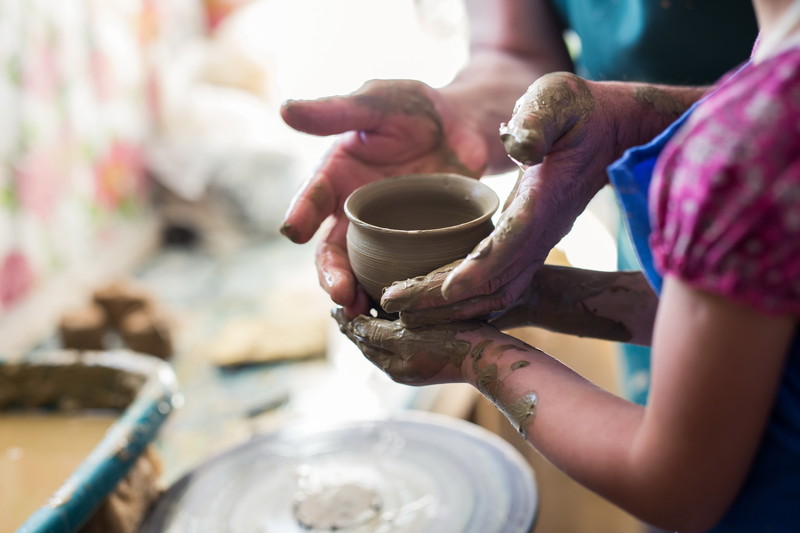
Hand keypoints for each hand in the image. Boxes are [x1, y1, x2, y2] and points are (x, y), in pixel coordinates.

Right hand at [280, 79, 488, 317]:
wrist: (463, 126)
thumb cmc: (414, 109)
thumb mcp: (377, 102)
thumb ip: (337, 110)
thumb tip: (285, 110)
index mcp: (337, 177)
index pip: (312, 198)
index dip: (300, 214)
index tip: (293, 231)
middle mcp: (354, 212)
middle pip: (333, 249)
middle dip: (331, 272)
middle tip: (338, 292)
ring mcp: (385, 234)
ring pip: (363, 270)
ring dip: (359, 292)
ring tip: (363, 311)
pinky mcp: (415, 246)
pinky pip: (402, 272)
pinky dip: (398, 292)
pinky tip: (403, 311)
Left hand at [333, 307, 496, 386]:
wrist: (487, 356)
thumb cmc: (448, 344)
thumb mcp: (406, 338)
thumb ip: (377, 333)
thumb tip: (353, 327)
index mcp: (390, 365)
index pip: (360, 340)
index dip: (347, 322)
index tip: (336, 305)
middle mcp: (400, 368)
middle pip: (370, 343)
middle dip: (357, 325)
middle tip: (343, 306)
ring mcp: (416, 363)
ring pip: (386, 341)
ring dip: (373, 325)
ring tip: (363, 308)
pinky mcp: (432, 355)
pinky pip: (403, 340)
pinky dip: (391, 327)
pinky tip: (396, 314)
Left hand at [382, 72, 695, 320]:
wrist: (612, 130)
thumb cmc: (580, 110)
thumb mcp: (558, 100)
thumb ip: (539, 120)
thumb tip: (518, 145)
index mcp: (543, 201)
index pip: (509, 244)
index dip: (478, 269)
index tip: (443, 290)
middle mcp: (540, 231)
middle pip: (493, 281)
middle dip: (445, 298)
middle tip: (394, 304)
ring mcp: (535, 241)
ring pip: (495, 290)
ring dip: (451, 306)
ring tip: (403, 311)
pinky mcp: (527, 242)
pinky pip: (495, 280)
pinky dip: (464, 296)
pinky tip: (430, 300)